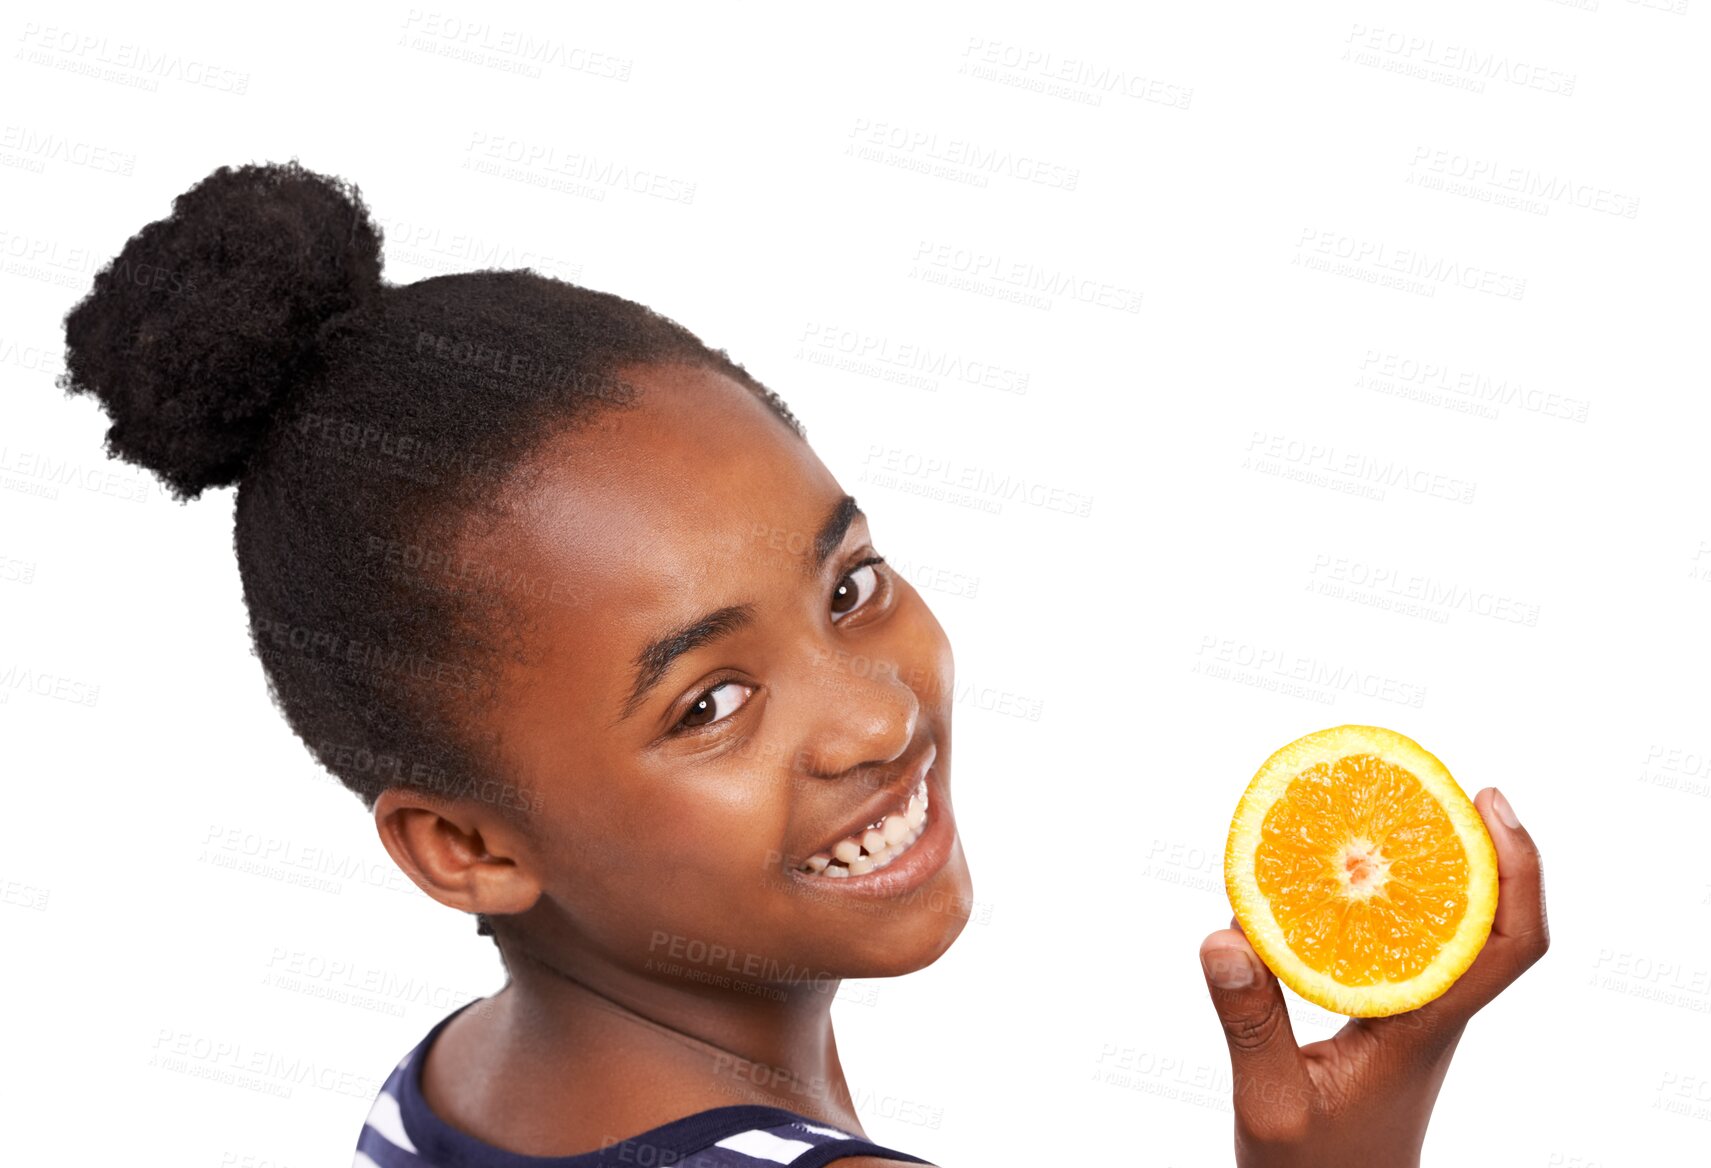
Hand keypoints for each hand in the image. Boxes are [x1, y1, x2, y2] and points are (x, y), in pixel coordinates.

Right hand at [1197, 786, 1548, 1166]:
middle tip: (1437, 784)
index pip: (1509, 945)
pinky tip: (1332, 881)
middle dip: (1480, 846)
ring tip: (1387, 813)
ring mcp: (1412, 1017)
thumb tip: (1225, 933)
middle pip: (1492, 920)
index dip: (1519, 868)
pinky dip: (1383, 900)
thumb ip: (1250, 1025)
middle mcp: (1432, 1013)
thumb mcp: (1270, 1106)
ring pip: (1450, 930)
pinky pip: (1402, 945)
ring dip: (1436, 869)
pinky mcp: (1384, 1022)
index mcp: (1425, 1027)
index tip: (1486, 802)